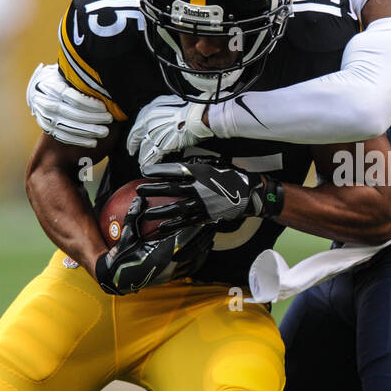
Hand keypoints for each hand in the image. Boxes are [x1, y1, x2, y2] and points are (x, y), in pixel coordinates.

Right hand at [27, 64, 111, 147]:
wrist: (40, 89)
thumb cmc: (62, 80)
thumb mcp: (68, 75)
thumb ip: (81, 81)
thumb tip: (104, 86)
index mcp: (51, 86)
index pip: (73, 97)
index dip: (90, 104)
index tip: (104, 107)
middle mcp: (44, 101)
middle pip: (71, 113)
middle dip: (92, 118)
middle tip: (109, 119)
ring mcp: (43, 115)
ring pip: (67, 126)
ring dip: (88, 131)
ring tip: (104, 132)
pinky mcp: (45, 126)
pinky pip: (62, 136)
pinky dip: (78, 140)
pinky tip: (93, 142)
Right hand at [93, 193, 213, 294]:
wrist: (116, 278)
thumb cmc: (120, 256)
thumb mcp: (126, 235)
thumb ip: (134, 216)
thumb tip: (139, 198)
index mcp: (161, 254)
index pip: (185, 239)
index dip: (197, 229)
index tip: (205, 219)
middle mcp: (169, 265)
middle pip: (195, 250)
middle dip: (205, 237)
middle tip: (214, 225)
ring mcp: (171, 274)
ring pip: (194, 261)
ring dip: (204, 249)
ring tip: (211, 238)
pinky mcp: (170, 278)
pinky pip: (189, 270)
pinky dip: (198, 261)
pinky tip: (201, 254)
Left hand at [126, 95, 213, 169]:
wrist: (196, 117)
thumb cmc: (187, 109)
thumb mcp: (168, 103)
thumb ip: (158, 111)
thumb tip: (157, 116)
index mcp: (149, 113)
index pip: (136, 126)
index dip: (134, 135)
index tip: (133, 139)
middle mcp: (149, 124)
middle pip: (136, 138)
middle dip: (133, 146)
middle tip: (132, 151)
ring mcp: (155, 136)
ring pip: (144, 149)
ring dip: (142, 156)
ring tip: (142, 162)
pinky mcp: (162, 147)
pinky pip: (152, 157)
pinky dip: (149, 163)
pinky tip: (147, 166)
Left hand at [139, 159, 281, 226]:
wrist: (250, 194)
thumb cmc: (231, 176)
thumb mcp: (215, 164)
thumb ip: (196, 164)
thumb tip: (179, 164)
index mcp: (202, 173)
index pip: (175, 171)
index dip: (159, 171)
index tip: (145, 172)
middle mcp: (200, 189)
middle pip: (172, 190)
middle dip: (155, 190)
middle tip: (140, 190)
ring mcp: (203, 205)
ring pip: (177, 209)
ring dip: (161, 211)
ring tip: (147, 212)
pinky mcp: (206, 217)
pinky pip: (187, 222)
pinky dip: (174, 225)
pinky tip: (162, 227)